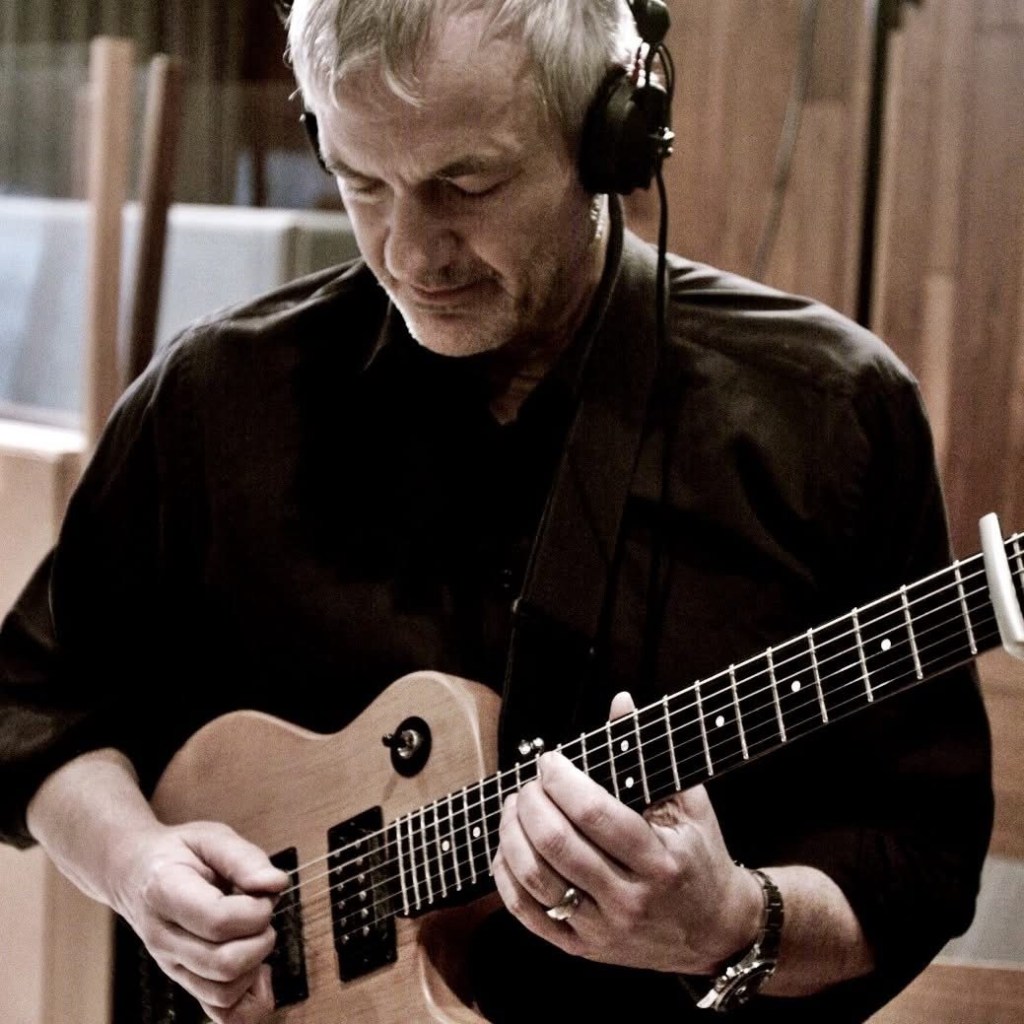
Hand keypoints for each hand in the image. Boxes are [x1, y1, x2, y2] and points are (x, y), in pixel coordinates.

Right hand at [110, 819, 289, 1023]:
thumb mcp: (211, 837)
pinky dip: (249, 999)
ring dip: (256, 965)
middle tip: (261, 912)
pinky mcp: (184, 981)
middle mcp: (164, 938)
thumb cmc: (178, 853)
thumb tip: (276, 885)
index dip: (254, 910)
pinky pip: (220, 1011)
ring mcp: (171, 965)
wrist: (136, 872)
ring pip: (224, 993)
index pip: (217, 921)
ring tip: (254, 933)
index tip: (261, 892)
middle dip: (261, 938)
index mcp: (166, 893)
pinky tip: (257, 968)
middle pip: (224, 964)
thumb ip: (244, 858)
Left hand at [492, 692, 762, 974]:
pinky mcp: (583, 949)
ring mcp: (603, 929)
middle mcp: (629, 899)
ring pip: (535, 880)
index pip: (594, 814)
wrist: (717, 931)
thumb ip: (648, 752)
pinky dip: (507, 877)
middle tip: (529, 783)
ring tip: (515, 807)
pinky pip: (528, 916)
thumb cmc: (700, 856)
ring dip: (512, 834)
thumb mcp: (689, 803)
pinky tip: (507, 849)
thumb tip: (619, 702)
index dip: (562, 780)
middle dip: (531, 803)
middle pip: (557, 845)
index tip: (550, 761)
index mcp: (659, 861)